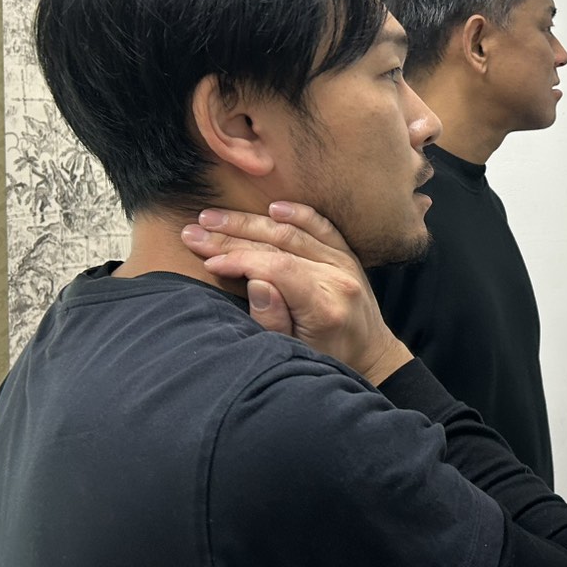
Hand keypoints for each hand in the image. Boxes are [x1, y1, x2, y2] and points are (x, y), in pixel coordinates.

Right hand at [179, 202, 412, 385]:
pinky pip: (322, 226)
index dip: (239, 260)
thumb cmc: (327, 360)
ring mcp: (345, 263)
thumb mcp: (294, 352)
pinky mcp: (347, 256)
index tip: (207, 260)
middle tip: (194, 230)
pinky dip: (297, 213)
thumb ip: (273, 319)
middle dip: (232, 236)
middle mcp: (338, 278)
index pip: (277, 268)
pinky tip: (272, 207)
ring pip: (294, 231)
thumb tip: (256, 281)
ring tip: (213, 217)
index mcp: (324, 305)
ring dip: (251, 222)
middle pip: (280, 244)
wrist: (372, 355)